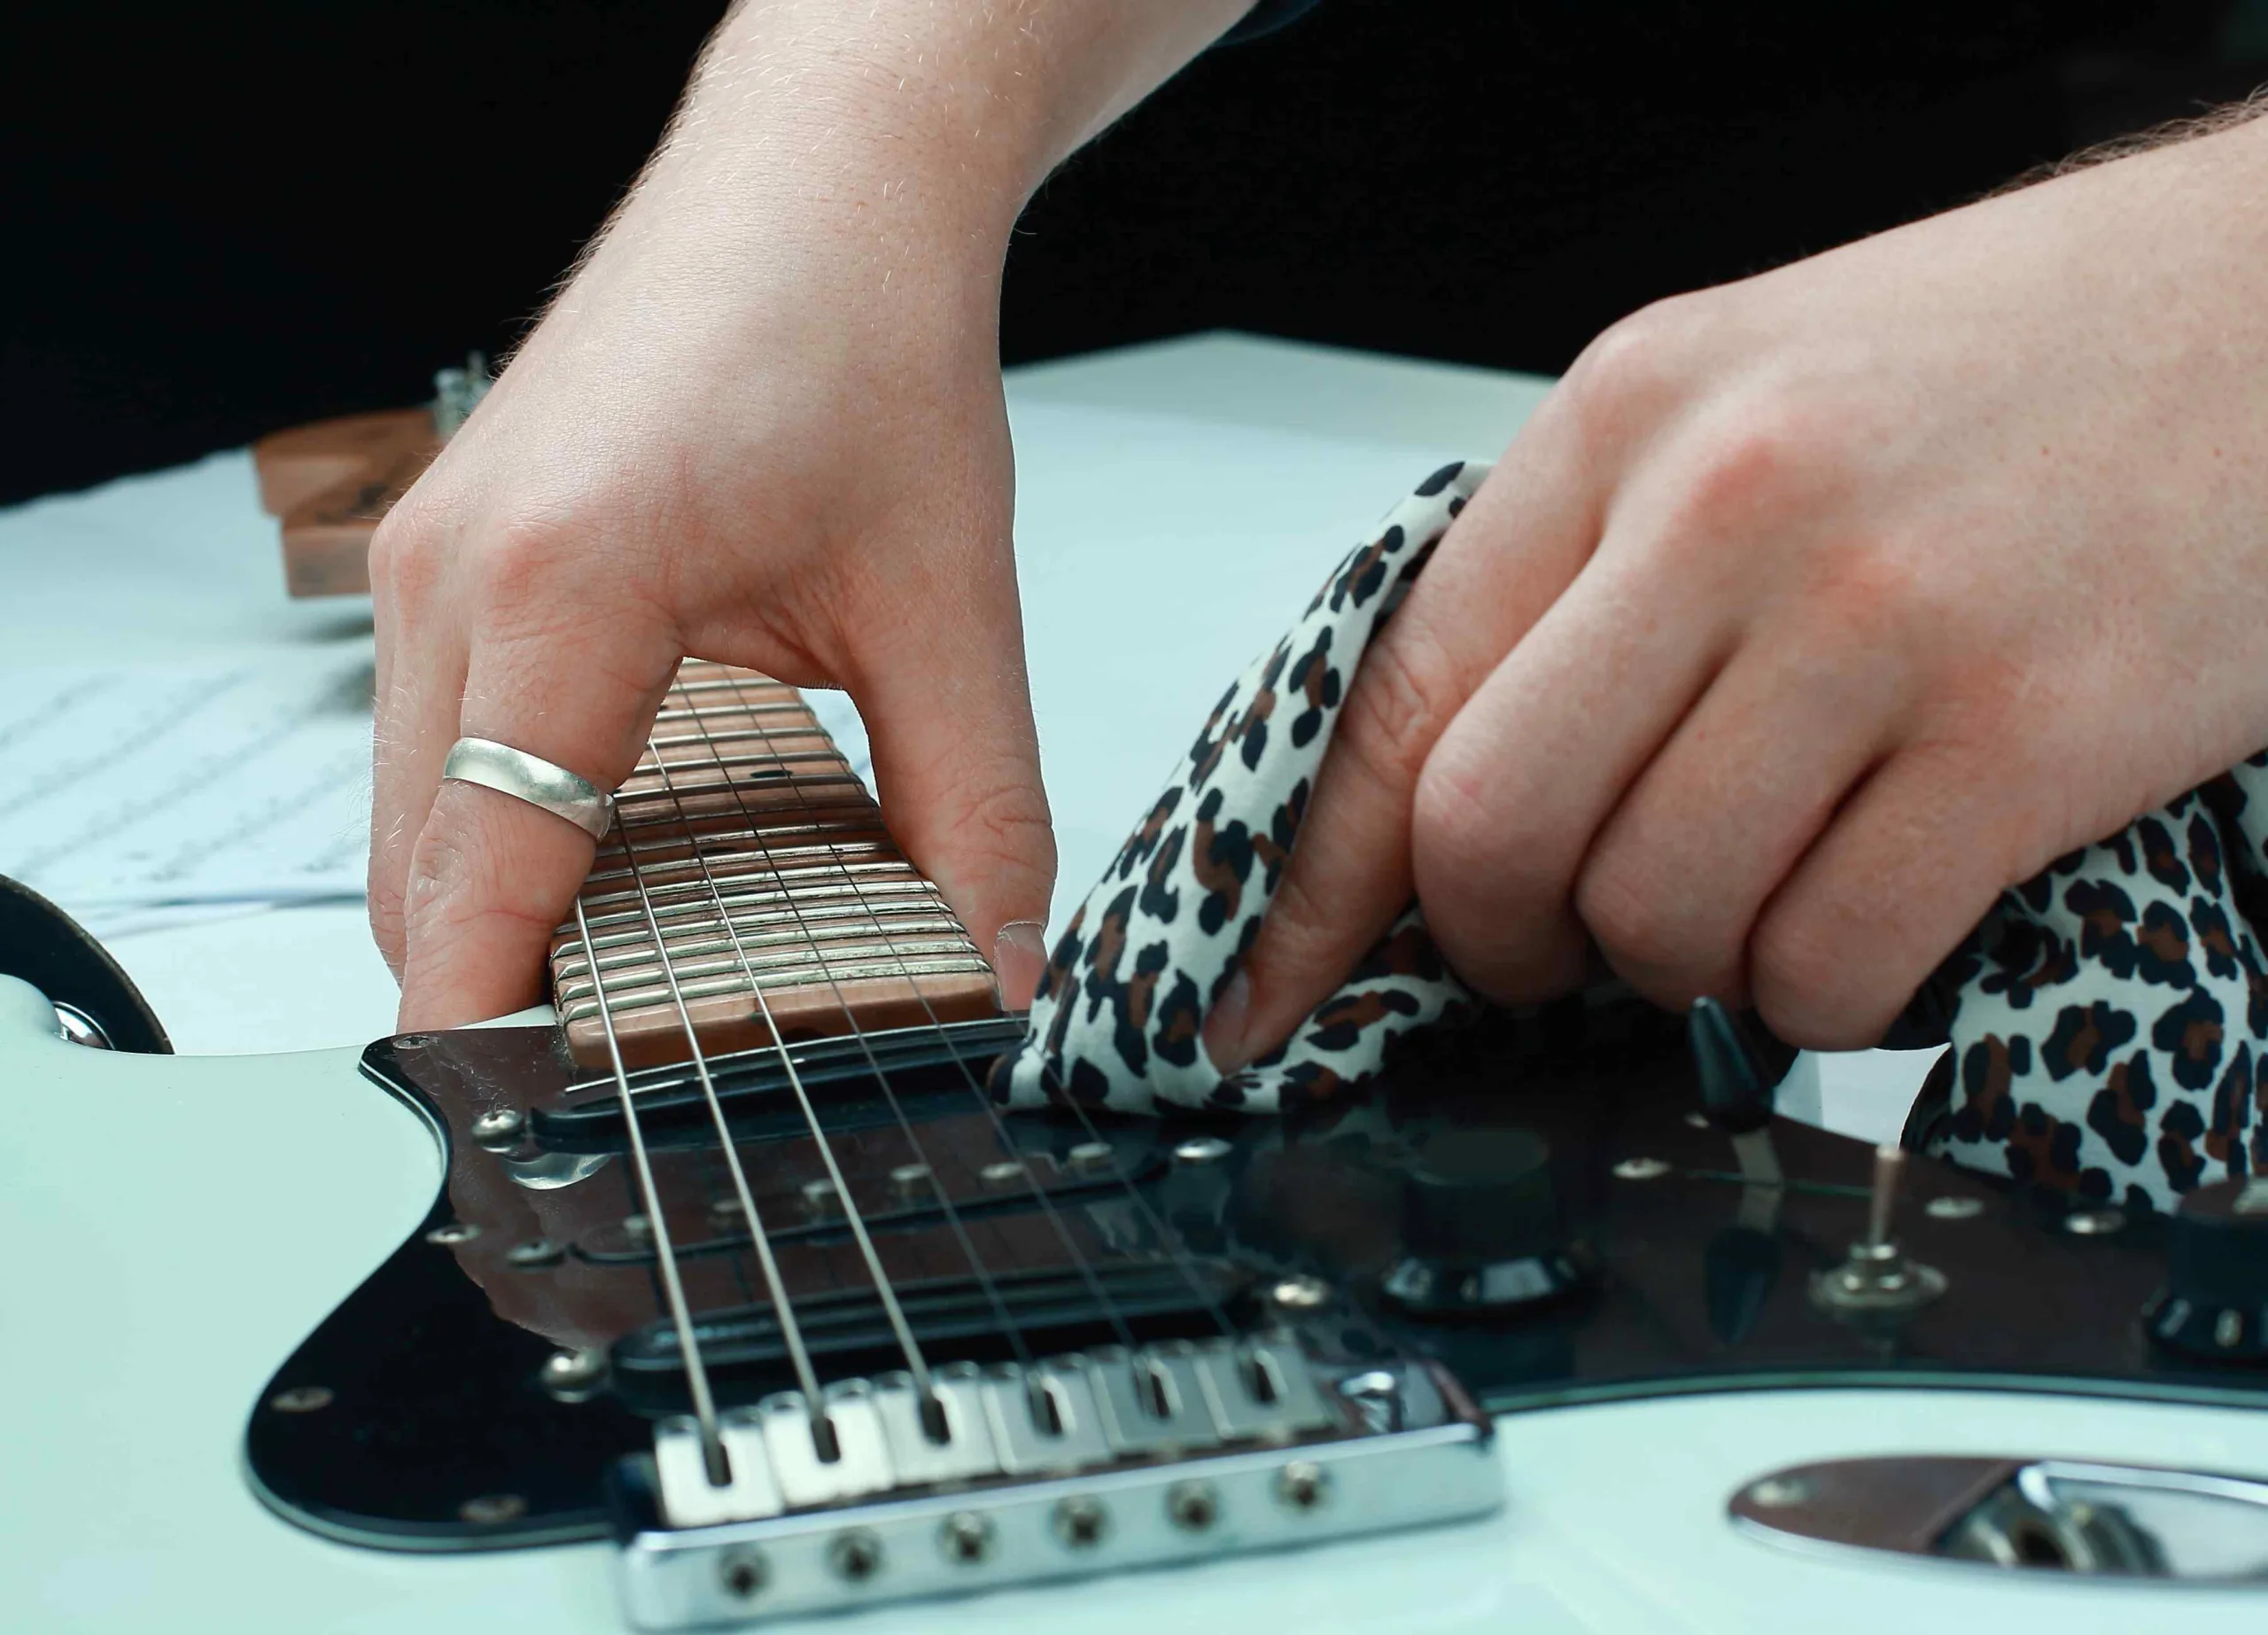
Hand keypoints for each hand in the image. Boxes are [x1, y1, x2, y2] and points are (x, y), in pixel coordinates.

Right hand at [368, 1, 1250, 1030]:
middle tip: (617, 1096)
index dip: (495, 1029)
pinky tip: (604, 870)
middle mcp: (455, 573)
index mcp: (568, 583)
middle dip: (502, 993)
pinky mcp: (445, 552)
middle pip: (423, 868)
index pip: (484, 872)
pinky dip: (495, 833)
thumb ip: (974, 810)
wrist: (815, 189)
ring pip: (413, 813)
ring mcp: (424, 557)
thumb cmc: (868, 347)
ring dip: (494, 916)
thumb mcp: (948, 603)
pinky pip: (431, 744)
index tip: (536, 1141)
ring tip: (619, 1002)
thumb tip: (995, 974)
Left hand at [1207, 107, 2267, 1059]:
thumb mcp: (1744, 400)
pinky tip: (1861, 934)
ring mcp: (1877, 620)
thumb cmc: (2013, 362)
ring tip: (1748, 910)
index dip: (1312, 882)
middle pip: (1491, 830)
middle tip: (1554, 956)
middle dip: (1499, 945)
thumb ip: (1589, 575)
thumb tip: (1456, 792)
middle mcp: (1724, 506)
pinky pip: (1829, 961)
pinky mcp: (2027, 735)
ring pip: (1658, 915)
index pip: (1397, 693)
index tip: (1266, 994)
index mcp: (1626, 416)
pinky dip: (1819, 999)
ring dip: (1683, 970)